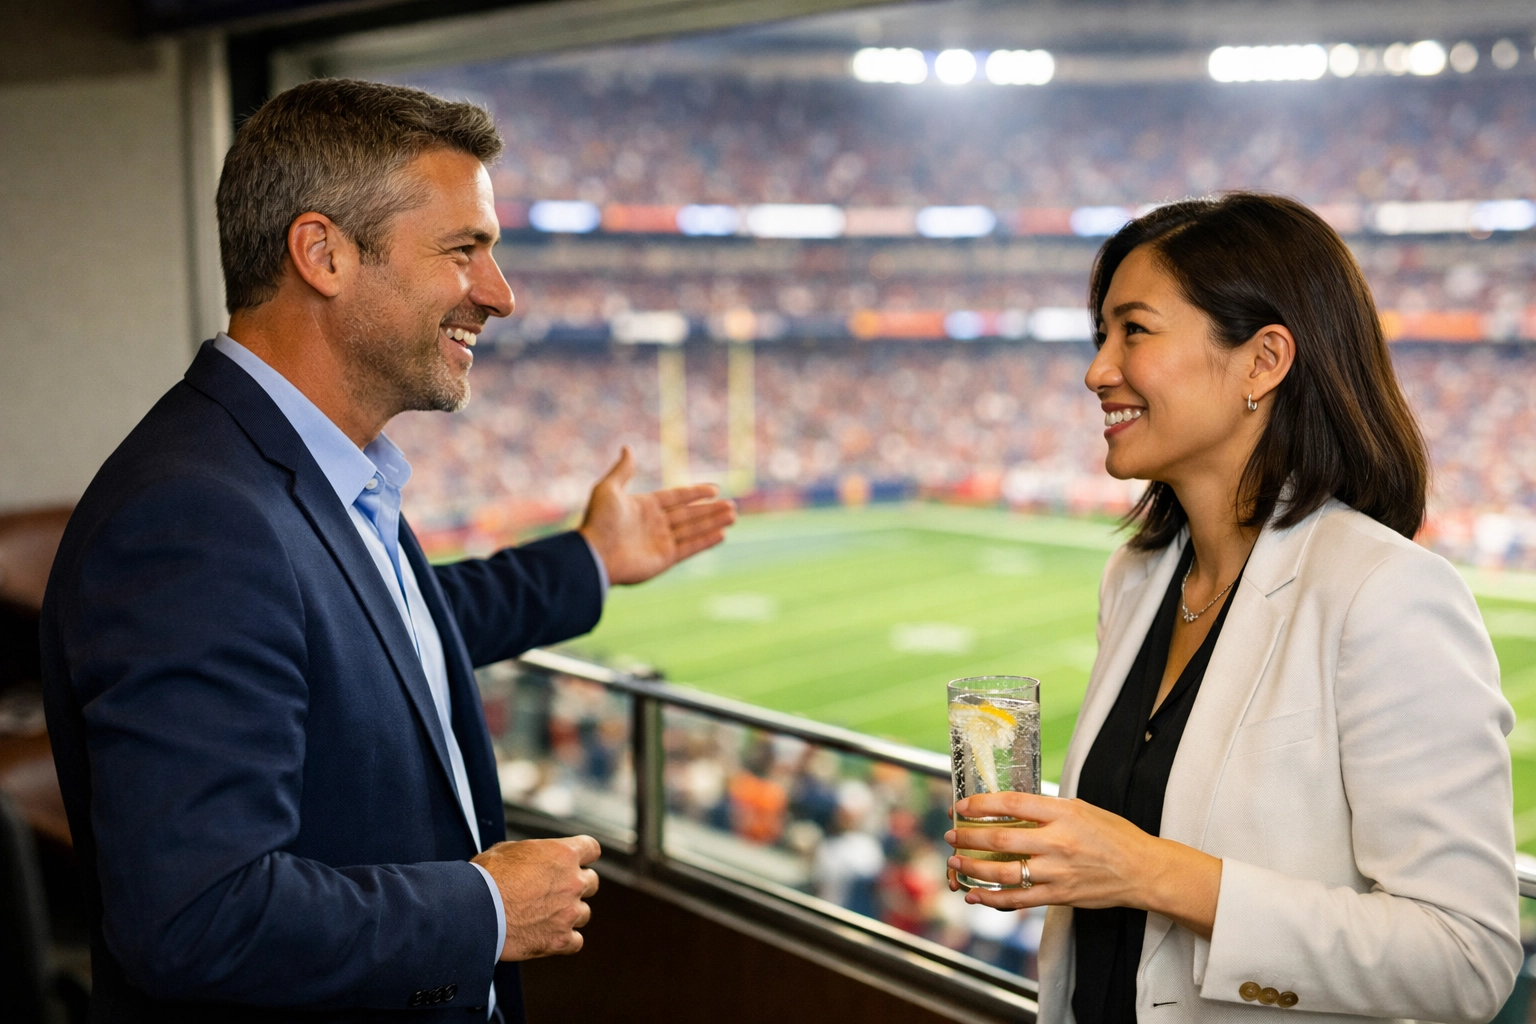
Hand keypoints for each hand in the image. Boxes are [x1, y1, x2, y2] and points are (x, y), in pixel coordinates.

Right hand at [472, 835, 600, 959]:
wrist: (474, 911)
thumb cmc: (486, 878)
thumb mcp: (509, 850)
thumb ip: (533, 854)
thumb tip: (532, 859)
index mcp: (563, 854)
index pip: (591, 849)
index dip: (584, 855)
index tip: (578, 861)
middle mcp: (573, 882)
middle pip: (592, 882)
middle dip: (576, 885)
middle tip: (555, 890)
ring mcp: (569, 912)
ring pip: (584, 913)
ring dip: (570, 913)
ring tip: (546, 915)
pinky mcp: (560, 940)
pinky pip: (576, 941)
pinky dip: (565, 940)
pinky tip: (550, 935)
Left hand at [578, 446, 736, 584]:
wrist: (594, 554)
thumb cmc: (598, 521)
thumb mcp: (608, 489)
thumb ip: (623, 470)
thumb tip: (628, 447)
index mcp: (644, 507)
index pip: (676, 497)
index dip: (695, 493)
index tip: (714, 489)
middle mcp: (655, 524)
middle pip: (689, 514)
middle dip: (710, 510)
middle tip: (732, 505)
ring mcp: (660, 542)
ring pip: (693, 530)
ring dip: (713, 522)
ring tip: (733, 515)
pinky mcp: (664, 559)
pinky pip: (689, 548)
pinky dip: (705, 541)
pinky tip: (722, 534)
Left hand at [944, 792, 1220, 938]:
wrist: (1143, 870)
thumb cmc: (1113, 835)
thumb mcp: (1081, 809)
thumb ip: (1047, 809)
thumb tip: (1011, 808)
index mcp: (1064, 814)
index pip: (1013, 804)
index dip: (982, 804)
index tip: (963, 805)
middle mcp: (1058, 842)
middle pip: (1001, 839)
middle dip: (969, 837)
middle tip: (952, 834)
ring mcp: (1057, 872)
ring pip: (1003, 872)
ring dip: (973, 868)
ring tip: (955, 862)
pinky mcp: (1059, 895)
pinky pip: (1019, 899)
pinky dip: (993, 899)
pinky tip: (975, 894)